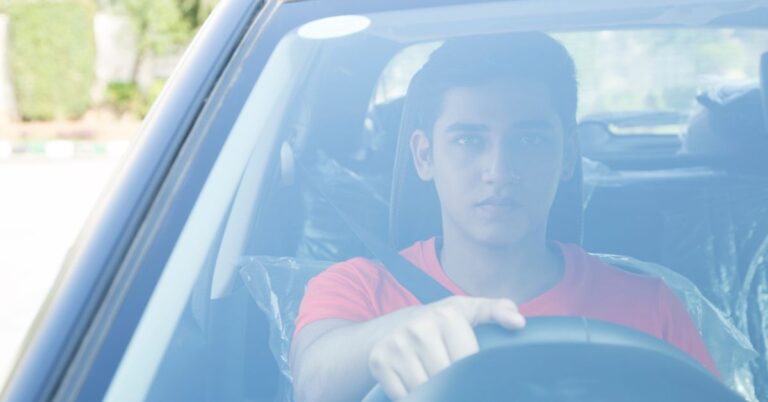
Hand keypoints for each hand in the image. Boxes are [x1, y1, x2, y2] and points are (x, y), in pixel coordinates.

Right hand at [367, 296, 524, 399]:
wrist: (394, 327)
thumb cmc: (442, 323)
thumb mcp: (469, 312)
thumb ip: (496, 312)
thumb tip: (518, 323)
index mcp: (447, 315)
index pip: (469, 363)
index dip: (471, 376)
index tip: (471, 376)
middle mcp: (419, 327)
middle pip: (447, 379)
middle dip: (454, 386)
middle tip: (455, 382)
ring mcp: (396, 345)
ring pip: (426, 390)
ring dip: (434, 394)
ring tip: (438, 383)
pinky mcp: (380, 362)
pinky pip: (404, 397)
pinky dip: (413, 398)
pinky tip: (418, 387)